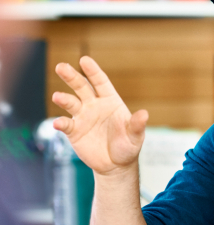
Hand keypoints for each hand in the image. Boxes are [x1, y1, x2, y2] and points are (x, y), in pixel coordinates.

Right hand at [52, 56, 147, 176]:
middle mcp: (95, 105)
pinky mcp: (74, 132)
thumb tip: (144, 114)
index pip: (101, 82)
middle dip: (72, 77)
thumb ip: (137, 125)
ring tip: (58, 97)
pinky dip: (61, 123)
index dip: (93, 71)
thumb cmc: (128, 146)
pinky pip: (66, 124)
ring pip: (71, 103)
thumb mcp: (135, 136)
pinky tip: (58, 123)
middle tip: (61, 66)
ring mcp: (83, 117)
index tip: (84, 60)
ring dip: (64, 99)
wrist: (116, 165)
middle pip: (82, 87)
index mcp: (111, 101)